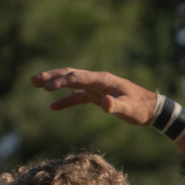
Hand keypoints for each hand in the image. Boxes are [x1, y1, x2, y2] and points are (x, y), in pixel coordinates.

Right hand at [30, 67, 157, 125]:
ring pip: (71, 83)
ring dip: (54, 83)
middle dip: (51, 77)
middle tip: (33, 80)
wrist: (151, 108)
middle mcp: (97, 80)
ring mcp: (96, 87)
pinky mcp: (97, 96)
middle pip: (70, 75)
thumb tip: (104, 102)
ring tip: (36, 85)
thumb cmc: (140, 109)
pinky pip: (78, 96)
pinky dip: (65, 99)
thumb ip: (116, 106)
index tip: (46, 87)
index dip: (60, 81)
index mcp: (102, 80)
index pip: (77, 78)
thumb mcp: (129, 109)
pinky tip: (53, 106)